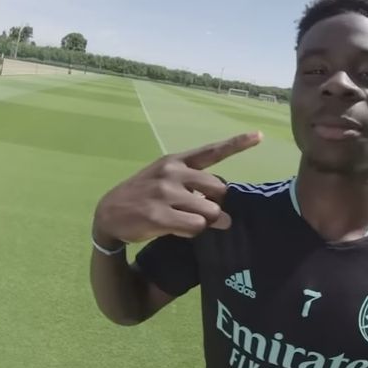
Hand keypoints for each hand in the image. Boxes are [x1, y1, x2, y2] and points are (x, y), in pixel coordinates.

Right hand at [92, 132, 261, 244]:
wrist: (108, 214)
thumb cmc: (145, 196)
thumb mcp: (166, 180)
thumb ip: (196, 188)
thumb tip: (225, 215)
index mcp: (176, 161)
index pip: (212, 151)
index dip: (238, 143)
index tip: (259, 135)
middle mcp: (172, 172)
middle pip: (220, 190)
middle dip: (216, 205)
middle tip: (199, 211)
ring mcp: (165, 192)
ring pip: (210, 212)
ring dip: (204, 222)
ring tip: (183, 220)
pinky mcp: (158, 215)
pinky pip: (196, 227)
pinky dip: (192, 232)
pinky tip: (175, 228)